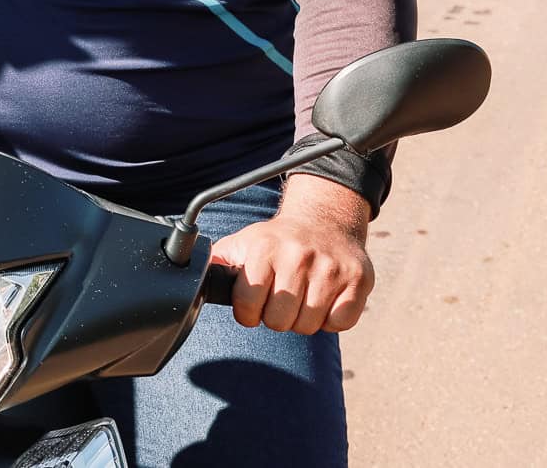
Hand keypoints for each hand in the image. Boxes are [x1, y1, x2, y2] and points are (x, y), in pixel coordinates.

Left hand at [207, 174, 374, 334]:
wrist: (324, 221)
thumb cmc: (277, 241)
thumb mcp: (242, 244)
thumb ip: (217, 264)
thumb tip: (188, 277)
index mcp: (264, 249)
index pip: (248, 308)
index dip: (248, 312)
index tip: (253, 304)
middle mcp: (299, 255)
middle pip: (280, 322)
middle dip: (277, 318)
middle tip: (281, 298)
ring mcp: (331, 267)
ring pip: (309, 326)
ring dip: (303, 319)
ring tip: (302, 296)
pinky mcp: (358, 279)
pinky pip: (340, 324)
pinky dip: (331, 320)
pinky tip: (326, 299)